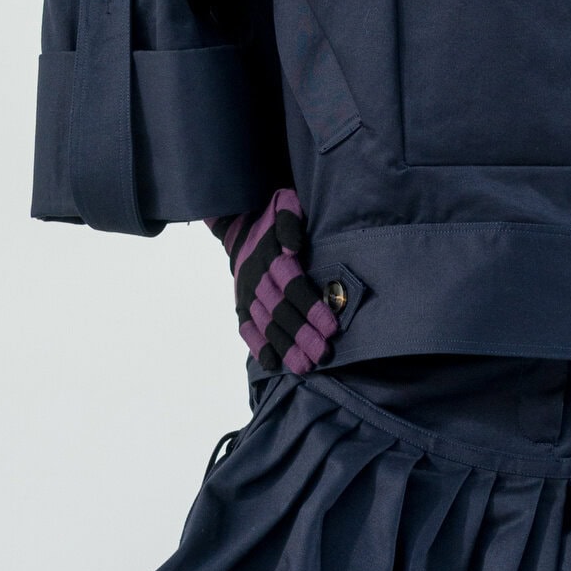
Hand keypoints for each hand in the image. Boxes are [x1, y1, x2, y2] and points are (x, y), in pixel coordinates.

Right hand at [207, 188, 338, 376]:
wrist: (239, 221)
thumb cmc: (273, 216)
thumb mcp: (284, 205)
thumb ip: (289, 222)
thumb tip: (293, 246)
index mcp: (269, 256)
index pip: (293, 285)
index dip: (311, 307)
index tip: (331, 327)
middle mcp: (255, 277)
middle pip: (280, 310)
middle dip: (302, 334)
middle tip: (322, 354)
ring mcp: (246, 294)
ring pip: (265, 323)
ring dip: (284, 346)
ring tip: (304, 366)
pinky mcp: (240, 304)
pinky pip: (246, 327)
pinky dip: (257, 346)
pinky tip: (272, 363)